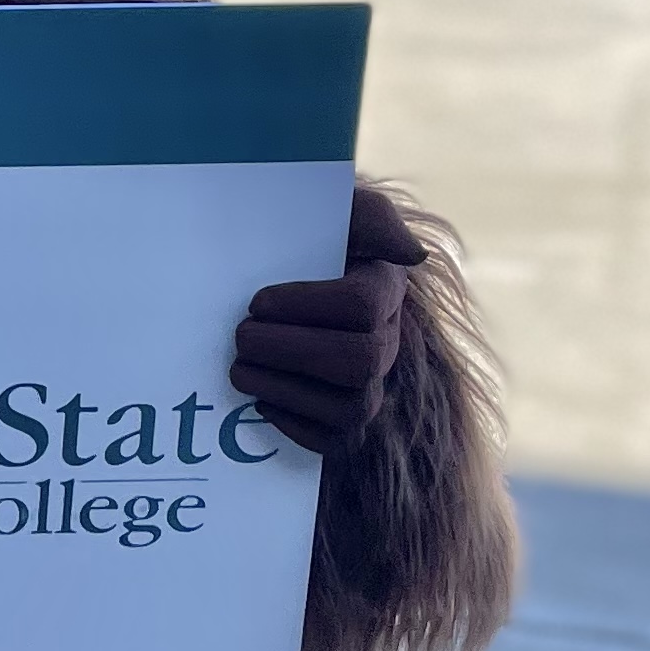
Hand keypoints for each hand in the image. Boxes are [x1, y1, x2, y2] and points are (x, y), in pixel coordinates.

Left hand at [232, 183, 422, 459]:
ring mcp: (370, 384)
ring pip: (351, 406)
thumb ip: (374, 217)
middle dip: (292, 351)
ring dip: (285, 388)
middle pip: (359, 360)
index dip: (305, 306)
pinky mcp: (346, 422)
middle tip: (242, 336)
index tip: (258, 300)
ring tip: (240, 369)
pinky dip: (293, 425)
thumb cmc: (306, 239)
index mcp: (384, 288)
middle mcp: (386, 341)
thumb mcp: (336, 210)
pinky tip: (260, 401)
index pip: (361, 305)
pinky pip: (334, 440)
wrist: (280, 273)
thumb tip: (409, 254)